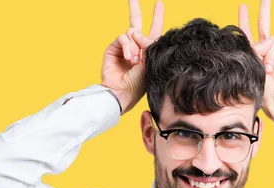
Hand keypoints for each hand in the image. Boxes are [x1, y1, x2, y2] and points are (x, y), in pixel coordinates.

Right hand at [100, 0, 163, 114]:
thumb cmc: (139, 84)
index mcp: (148, 52)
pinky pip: (124, 37)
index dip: (157, 17)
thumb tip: (135, 31)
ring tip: (134, 61)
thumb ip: (147, 44)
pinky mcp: (114, 47)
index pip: (154, 31)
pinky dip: (127, 46)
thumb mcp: (150, 63)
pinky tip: (129, 58)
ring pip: (132, 31)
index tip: (159, 3)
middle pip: (137, 22)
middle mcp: (136, 47)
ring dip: (135, 46)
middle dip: (135, 8)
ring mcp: (125, 47)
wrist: (122, 93)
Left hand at [239, 0, 273, 120]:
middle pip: (264, 26)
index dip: (244, 20)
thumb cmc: (261, 90)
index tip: (242, 6)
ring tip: (269, 71)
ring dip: (269, 55)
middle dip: (264, 10)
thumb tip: (268, 39)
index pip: (247, 33)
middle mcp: (265, 51)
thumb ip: (255, 50)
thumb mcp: (251, 68)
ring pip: (272, 40)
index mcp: (253, 54)